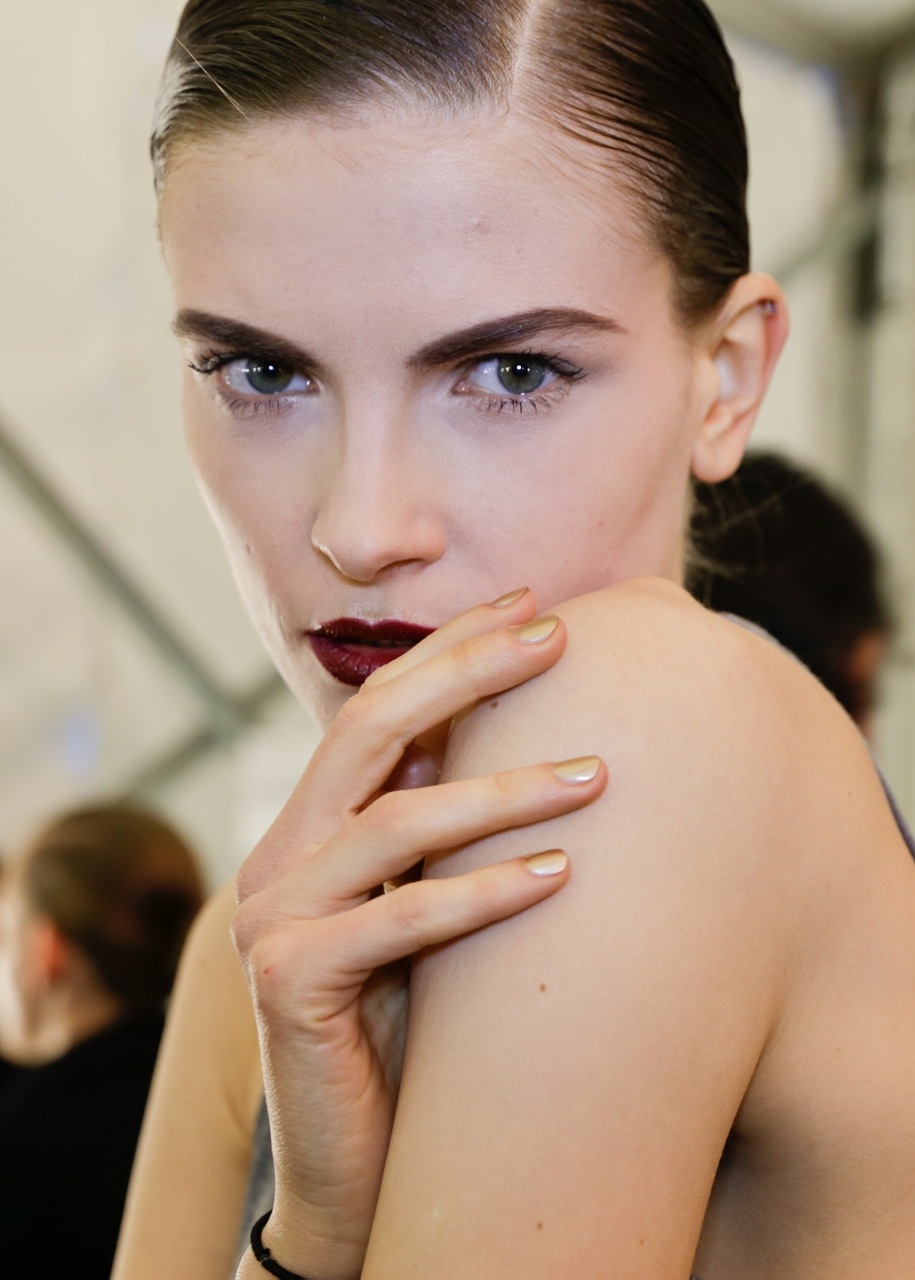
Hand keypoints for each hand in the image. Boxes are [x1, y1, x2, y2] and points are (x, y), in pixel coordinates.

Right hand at [232, 590, 606, 1279]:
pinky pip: (401, 919)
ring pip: (394, 819)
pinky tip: (562, 873)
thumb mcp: (428, 907)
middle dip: (466, 670)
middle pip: (368, 728)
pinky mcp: (289, 980)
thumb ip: (444, 831)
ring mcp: (273, 915)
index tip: (529, 605)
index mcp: (309, 826)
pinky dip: (485, 892)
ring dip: (503, 789)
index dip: (449, 648)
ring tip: (596, 773)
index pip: (374, 708)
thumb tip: (534, 736)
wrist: (358, 1163)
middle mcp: (280, 855)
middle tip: (558, 634)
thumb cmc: (413, 1028)